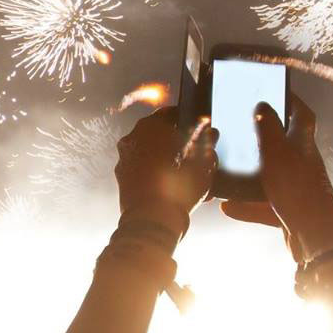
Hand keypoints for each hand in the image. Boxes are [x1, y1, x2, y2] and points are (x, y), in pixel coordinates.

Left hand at [115, 104, 216, 232]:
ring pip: (150, 153)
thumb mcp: (204, 161)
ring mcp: (124, 159)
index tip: (198, 130)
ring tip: (185, 176)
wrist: (153, 220)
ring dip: (165, 159)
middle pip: (159, 134)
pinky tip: (172, 188)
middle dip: (176, 142)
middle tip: (194, 154)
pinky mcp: (122, 179)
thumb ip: (207, 142)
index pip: (171, 113)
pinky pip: (142, 170)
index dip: (187, 120)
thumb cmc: (180, 185)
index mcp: (151, 126)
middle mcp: (132, 138)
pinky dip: (155, 175)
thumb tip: (210, 133)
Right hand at [220, 94, 332, 261]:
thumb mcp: (277, 152)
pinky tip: (227, 206)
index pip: (301, 114)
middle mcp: (302, 163)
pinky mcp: (288, 211)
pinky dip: (246, 206)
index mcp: (303, 143)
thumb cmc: (298, 190)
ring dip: (250, 175)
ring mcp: (296, 188)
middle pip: (283, 144)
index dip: (290, 100)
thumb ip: (268, 127)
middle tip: (242, 130)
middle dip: (264, 137)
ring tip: (228, 170)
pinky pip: (263, 205)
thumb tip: (263, 104)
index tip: (275, 90)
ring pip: (270, 176)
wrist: (315, 237)